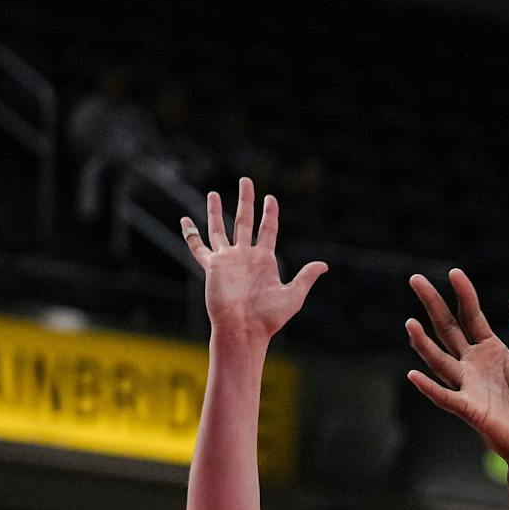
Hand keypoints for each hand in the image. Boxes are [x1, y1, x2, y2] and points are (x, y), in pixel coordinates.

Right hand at [181, 178, 325, 342]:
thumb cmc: (269, 317)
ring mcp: (228, 259)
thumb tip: (323, 265)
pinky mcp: (212, 266)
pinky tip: (185, 220)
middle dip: (246, 201)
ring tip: (215, 193)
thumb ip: (306, 277)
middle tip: (246, 181)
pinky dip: (191, 234)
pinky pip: (198, 247)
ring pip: (221, 228)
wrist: (245, 328)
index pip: (268, 230)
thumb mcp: (293, 295)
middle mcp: (246, 256)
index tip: (271, 198)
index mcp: (265, 261)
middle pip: (245, 221)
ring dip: (218, 211)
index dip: (270, 214)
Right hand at [405, 269, 508, 476]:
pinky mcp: (470, 410)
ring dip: (424, 343)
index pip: (472, 317)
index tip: (454, 273)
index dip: (464, 296)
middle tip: (416, 279)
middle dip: (433, 306)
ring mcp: (469, 387)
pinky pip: (445, 397)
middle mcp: (475, 367)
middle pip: (449, 330)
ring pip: (440, 360)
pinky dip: (429, 387)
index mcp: (493, 353)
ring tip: (410, 323)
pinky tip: (414, 374)